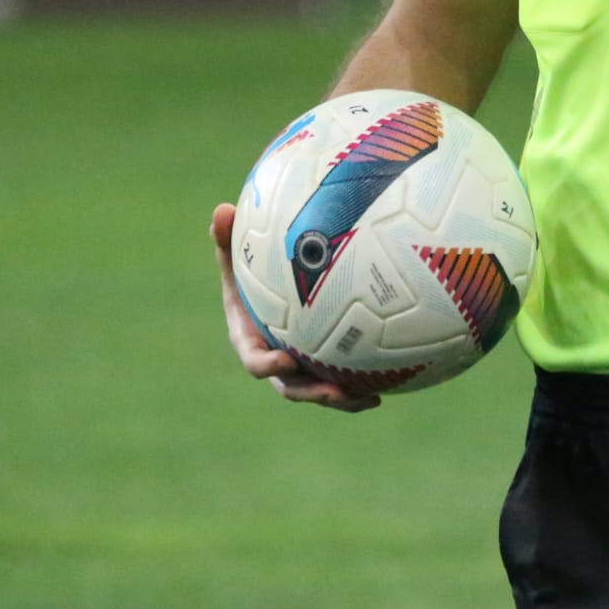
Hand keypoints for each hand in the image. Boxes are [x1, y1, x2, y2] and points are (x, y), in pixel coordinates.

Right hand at [211, 203, 379, 411]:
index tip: (282, 361)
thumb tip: (221, 209)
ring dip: (341, 399)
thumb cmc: (254, 270)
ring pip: (320, 390)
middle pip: (290, 386)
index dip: (266, 365)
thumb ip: (229, 239)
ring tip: (368, 399)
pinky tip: (388, 386)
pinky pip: (342, 380)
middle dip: (311, 393)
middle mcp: (276, 359)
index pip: (255, 359)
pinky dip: (361, 387)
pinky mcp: (323, 367)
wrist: (275, 287)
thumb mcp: (239, 255)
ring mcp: (301, 367)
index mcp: (252, 339)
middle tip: (333, 392)